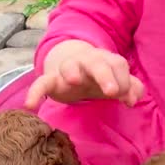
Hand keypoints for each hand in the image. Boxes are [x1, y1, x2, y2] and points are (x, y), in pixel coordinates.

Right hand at [25, 40, 144, 108]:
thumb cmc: (97, 75)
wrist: (68, 60)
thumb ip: (130, 87)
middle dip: (105, 75)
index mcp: (106, 60)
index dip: (125, 81)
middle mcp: (88, 61)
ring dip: (72, 71)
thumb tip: (134, 98)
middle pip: (97, 63)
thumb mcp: (115, 80)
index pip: (118, 65)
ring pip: (69, 66)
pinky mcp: (50, 79)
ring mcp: (68, 68)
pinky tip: (30, 105)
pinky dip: (35, 92)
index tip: (128, 100)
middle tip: (112, 92)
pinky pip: (41, 83)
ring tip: (74, 81)